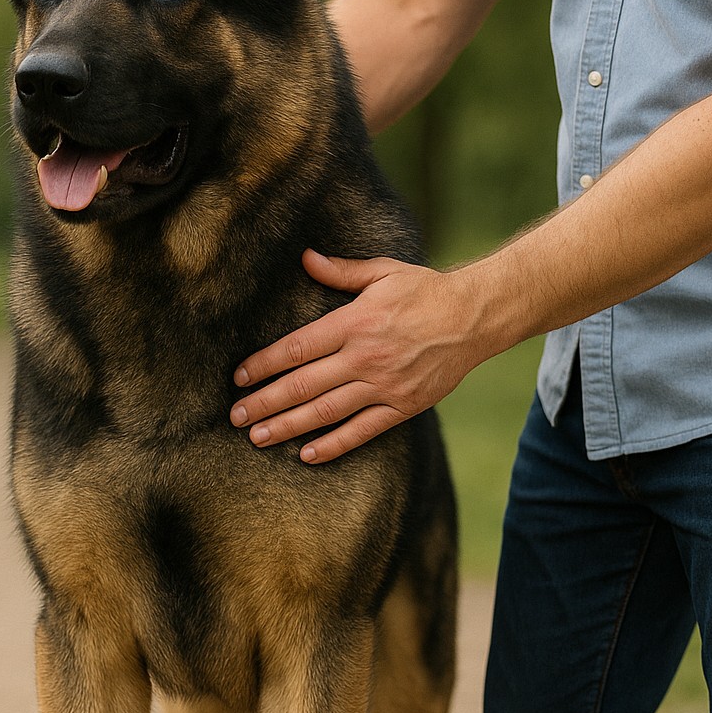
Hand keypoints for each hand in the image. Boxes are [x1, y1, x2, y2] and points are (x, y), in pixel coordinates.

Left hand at [230, 249, 481, 463]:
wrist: (475, 317)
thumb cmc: (426, 291)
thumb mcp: (383, 272)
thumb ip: (341, 271)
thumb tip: (306, 258)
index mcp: (354, 323)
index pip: (297, 348)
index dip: (264, 364)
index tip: (240, 378)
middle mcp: (364, 357)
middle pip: (303, 384)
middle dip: (265, 402)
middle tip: (236, 417)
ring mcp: (383, 386)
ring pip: (325, 412)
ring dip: (288, 426)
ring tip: (258, 438)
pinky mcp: (402, 406)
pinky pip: (362, 431)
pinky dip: (333, 445)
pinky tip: (307, 454)